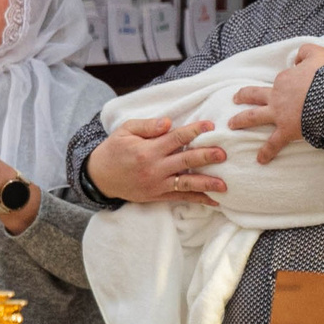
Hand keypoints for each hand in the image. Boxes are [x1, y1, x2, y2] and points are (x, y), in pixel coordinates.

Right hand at [84, 117, 228, 203]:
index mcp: (147, 149)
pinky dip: (198, 199)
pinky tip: (214, 201)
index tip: (210, 125)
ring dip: (207, 183)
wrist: (99, 177)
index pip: (176, 138)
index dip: (195, 130)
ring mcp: (157, 184)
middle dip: (206, 156)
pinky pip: (181, 197)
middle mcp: (154, 168)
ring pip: (187, 183)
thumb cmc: (113, 150)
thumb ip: (147, 126)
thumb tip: (169, 122)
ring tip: (224, 184)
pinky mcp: (157, 195)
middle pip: (186, 160)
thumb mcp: (124, 131)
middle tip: (223, 154)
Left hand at [229, 43, 323, 163]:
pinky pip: (273, 143)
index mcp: (285, 79)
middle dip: (243, 96)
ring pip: (254, 116)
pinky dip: (266, 152)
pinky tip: (260, 159)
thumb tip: (298, 58)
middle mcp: (276, 95)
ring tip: (231, 124)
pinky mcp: (286, 130)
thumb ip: (306, 52)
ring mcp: (279, 114)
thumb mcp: (319, 54)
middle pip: (254, 94)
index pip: (281, 79)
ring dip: (241, 120)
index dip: (290, 81)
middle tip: (234, 99)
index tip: (301, 84)